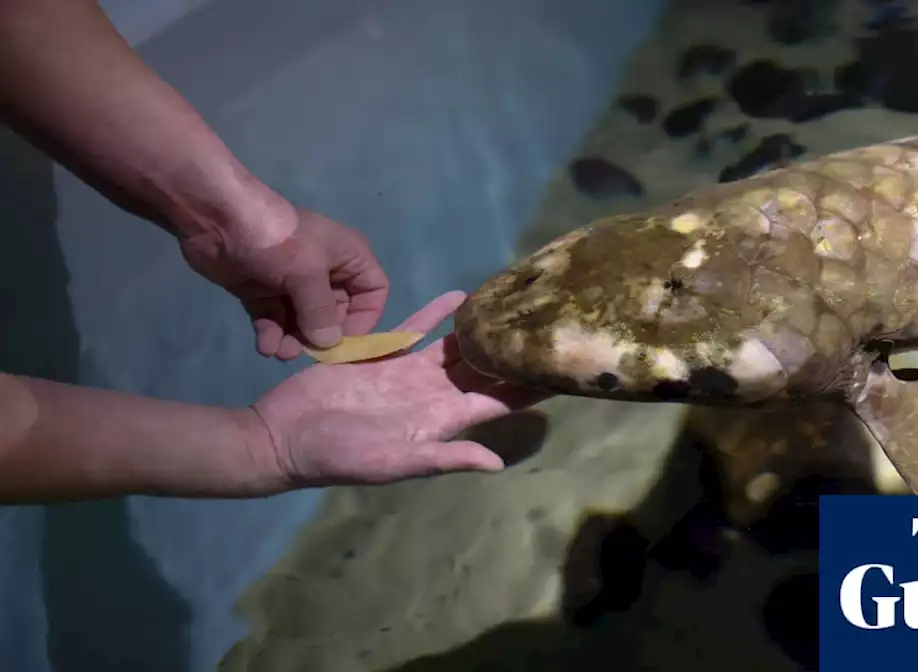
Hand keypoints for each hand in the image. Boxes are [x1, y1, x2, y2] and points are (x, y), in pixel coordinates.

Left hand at [177, 199, 389, 360]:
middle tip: (306, 351)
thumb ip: (321, 312)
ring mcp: (291, 281)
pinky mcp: (262, 290)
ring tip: (280, 351)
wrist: (216, 217)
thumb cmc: (275, 238)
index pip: (373, 291)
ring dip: (294, 339)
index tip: (346, 339)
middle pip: (337, 313)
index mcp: (347, 256)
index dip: (365, 318)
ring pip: (303, 320)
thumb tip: (328, 344)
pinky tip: (265, 346)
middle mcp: (324, 270)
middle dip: (321, 334)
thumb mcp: (307, 272)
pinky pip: (274, 319)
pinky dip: (272, 334)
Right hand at [248, 290, 550, 488]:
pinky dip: (437, 314)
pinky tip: (462, 295)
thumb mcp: (395, 463)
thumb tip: (497, 464)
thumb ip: (445, 457)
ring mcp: (409, 374)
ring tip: (514, 306)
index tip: (563, 369)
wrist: (285, 437)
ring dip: (483, 331)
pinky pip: (416, 331)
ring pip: (457, 348)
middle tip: (550, 325)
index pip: (499, 401)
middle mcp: (433, 395)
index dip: (530, 388)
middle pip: (486, 369)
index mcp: (443, 420)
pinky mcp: (382, 357)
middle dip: (515, 352)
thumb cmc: (340, 457)